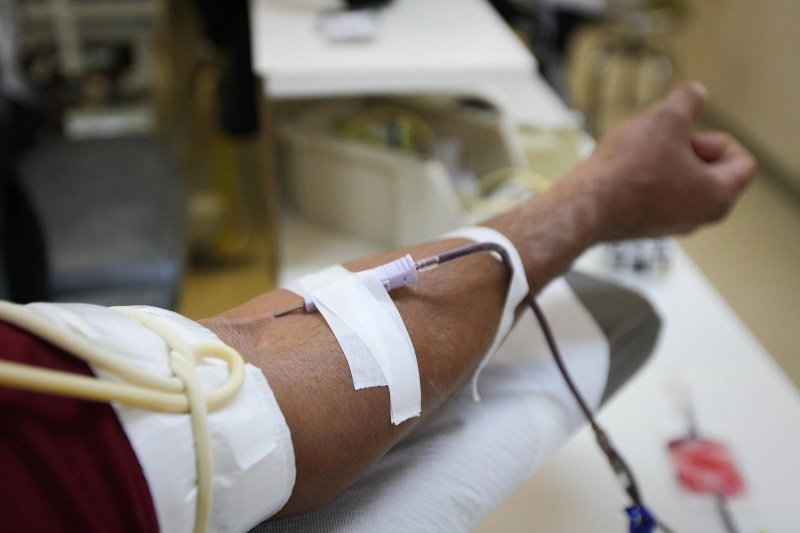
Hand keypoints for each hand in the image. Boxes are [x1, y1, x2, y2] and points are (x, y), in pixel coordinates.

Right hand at [576, 82, 756, 241]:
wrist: (584, 205)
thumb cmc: (626, 172)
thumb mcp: (665, 117)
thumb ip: (689, 99)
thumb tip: (694, 94)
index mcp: (718, 197)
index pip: (741, 161)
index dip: (715, 139)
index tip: (685, 139)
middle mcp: (700, 217)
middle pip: (710, 169)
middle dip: (687, 149)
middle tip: (660, 145)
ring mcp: (671, 224)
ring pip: (680, 180)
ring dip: (663, 161)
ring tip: (638, 157)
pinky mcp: (645, 224)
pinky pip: (656, 193)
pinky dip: (644, 178)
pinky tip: (624, 171)